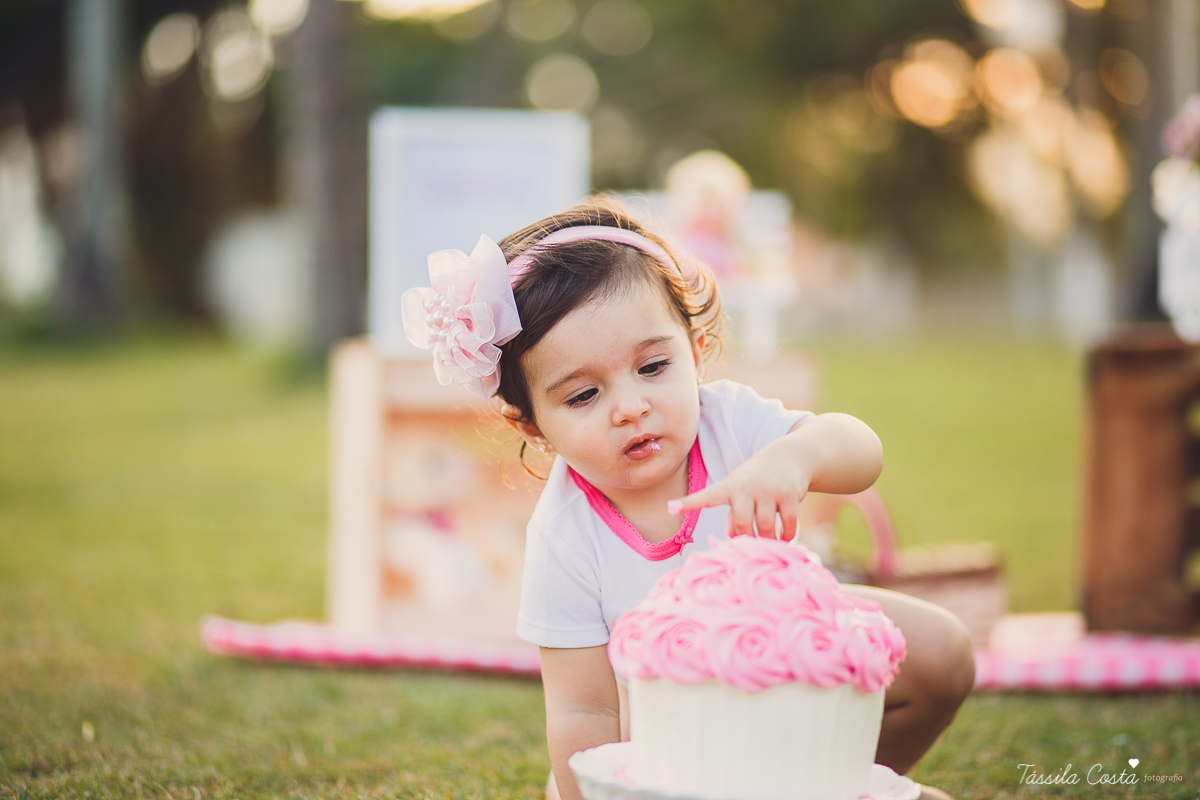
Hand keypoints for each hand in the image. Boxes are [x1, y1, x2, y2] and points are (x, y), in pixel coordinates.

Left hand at [666, 446, 811, 538]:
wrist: (787, 457)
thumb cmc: (754, 480)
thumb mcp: (738, 490)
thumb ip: (732, 513)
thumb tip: (732, 536)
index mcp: (729, 488)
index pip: (706, 497)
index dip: (689, 503)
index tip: (670, 508)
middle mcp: (747, 488)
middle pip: (741, 523)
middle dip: (745, 539)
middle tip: (750, 545)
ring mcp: (769, 490)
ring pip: (765, 527)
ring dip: (768, 541)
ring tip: (770, 544)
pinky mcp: (789, 494)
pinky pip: (788, 524)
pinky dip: (787, 536)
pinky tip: (785, 537)